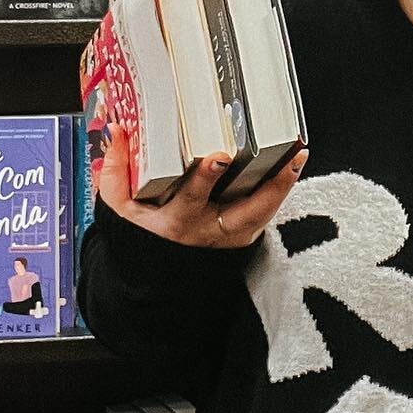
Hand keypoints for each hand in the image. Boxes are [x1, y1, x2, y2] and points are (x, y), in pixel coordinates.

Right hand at [98, 125, 307, 248]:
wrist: (152, 282)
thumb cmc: (137, 238)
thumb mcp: (117, 209)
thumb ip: (115, 170)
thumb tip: (117, 130)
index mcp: (175, 222)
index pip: (191, 198)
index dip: (205, 178)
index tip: (218, 157)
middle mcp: (207, 231)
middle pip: (244, 212)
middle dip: (266, 188)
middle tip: (285, 160)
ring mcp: (228, 238)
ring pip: (262, 215)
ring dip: (282, 186)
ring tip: (297, 156)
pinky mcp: (241, 239)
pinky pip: (263, 216)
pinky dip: (278, 193)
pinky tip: (290, 167)